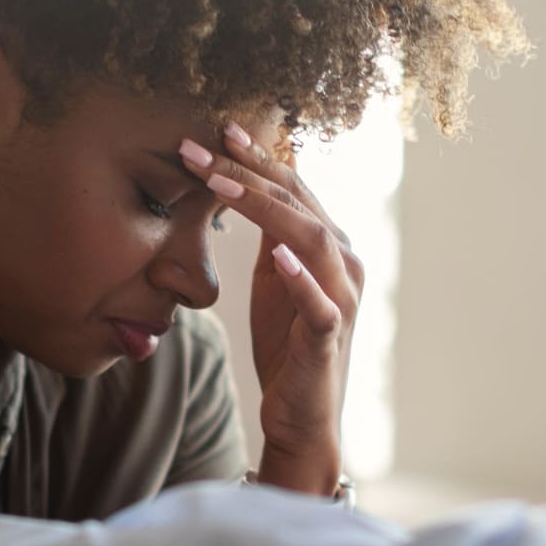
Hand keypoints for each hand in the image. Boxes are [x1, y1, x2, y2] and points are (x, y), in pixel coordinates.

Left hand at [181, 124, 363, 494]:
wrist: (301, 416)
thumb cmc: (285, 346)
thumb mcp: (272, 279)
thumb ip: (268, 234)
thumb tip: (243, 185)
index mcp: (327, 244)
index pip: (293, 188)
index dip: (257, 157)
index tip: (218, 130)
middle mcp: (343, 262)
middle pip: (299, 202)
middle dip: (250, 170)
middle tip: (202, 147)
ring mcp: (342, 298)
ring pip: (310, 238)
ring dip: (266, 207)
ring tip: (222, 185)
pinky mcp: (329, 338)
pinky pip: (320, 304)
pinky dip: (300, 277)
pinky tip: (276, 253)